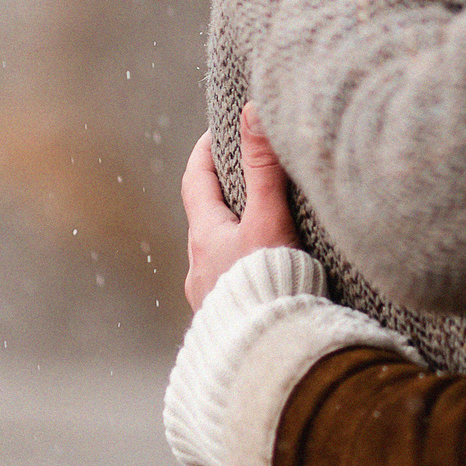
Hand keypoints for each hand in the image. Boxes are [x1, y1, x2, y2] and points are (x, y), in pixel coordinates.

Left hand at [180, 102, 301, 311]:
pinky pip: (232, 285)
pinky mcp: (229, 323)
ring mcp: (212, 299)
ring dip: (236, 236)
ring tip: (267, 226)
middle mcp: (200, 268)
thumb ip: (264, 168)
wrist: (269, 355)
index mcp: (205, 238)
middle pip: (206, 219)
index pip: (195, 181)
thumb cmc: (269, 286)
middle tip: (249, 173)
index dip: (205, 152)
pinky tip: (268, 276)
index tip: (220, 130)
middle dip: (225, 195)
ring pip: (219, 255)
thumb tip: (252, 110)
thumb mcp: (270, 219)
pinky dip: (245, 270)